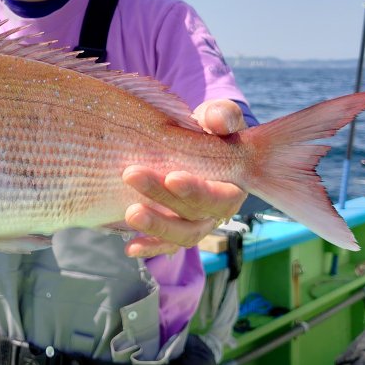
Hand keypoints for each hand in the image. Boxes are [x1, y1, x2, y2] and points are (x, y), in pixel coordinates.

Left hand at [122, 99, 247, 257]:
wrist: (198, 144)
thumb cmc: (210, 130)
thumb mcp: (218, 118)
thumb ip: (222, 115)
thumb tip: (216, 120)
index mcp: (233, 187)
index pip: (219, 196)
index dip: (196, 190)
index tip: (172, 177)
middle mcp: (216, 212)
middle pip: (193, 215)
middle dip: (162, 197)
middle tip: (131, 174)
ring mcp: (196, 224)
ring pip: (181, 235)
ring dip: (156, 225)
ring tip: (130, 213)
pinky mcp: (176, 229)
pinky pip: (166, 245)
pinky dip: (149, 247)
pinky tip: (130, 248)